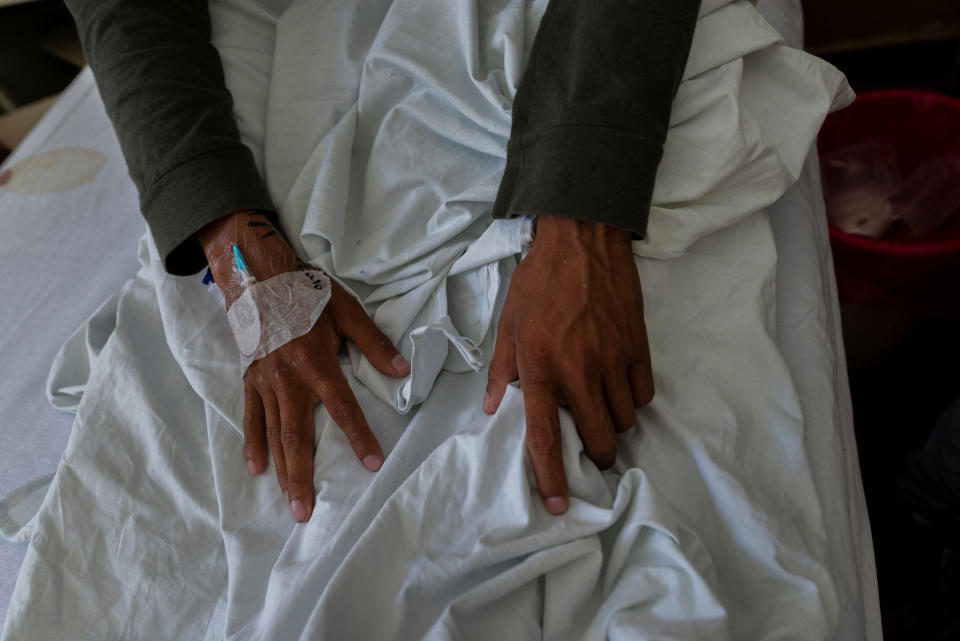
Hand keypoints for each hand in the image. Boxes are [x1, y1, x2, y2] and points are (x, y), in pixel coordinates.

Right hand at [198, 211, 409, 522]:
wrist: (258, 276)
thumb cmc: (307, 293)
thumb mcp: (346, 311)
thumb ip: (373, 342)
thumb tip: (402, 368)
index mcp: (316, 363)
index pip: (342, 408)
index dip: (358, 436)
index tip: (371, 464)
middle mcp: (289, 379)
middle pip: (297, 435)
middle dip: (303, 476)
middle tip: (307, 512)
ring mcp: (266, 382)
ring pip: (274, 434)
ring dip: (282, 470)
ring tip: (290, 502)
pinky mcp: (251, 379)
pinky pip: (251, 417)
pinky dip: (253, 443)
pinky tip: (257, 469)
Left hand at [483, 216, 653, 514]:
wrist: (582, 239)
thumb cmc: (539, 281)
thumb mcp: (509, 324)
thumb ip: (501, 371)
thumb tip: (489, 409)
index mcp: (540, 368)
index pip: (545, 436)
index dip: (550, 476)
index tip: (557, 505)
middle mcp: (579, 371)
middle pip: (600, 440)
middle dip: (597, 456)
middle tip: (591, 449)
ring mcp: (613, 360)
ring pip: (625, 421)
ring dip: (614, 425)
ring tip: (602, 408)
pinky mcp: (639, 347)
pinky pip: (643, 395)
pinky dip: (633, 399)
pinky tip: (619, 385)